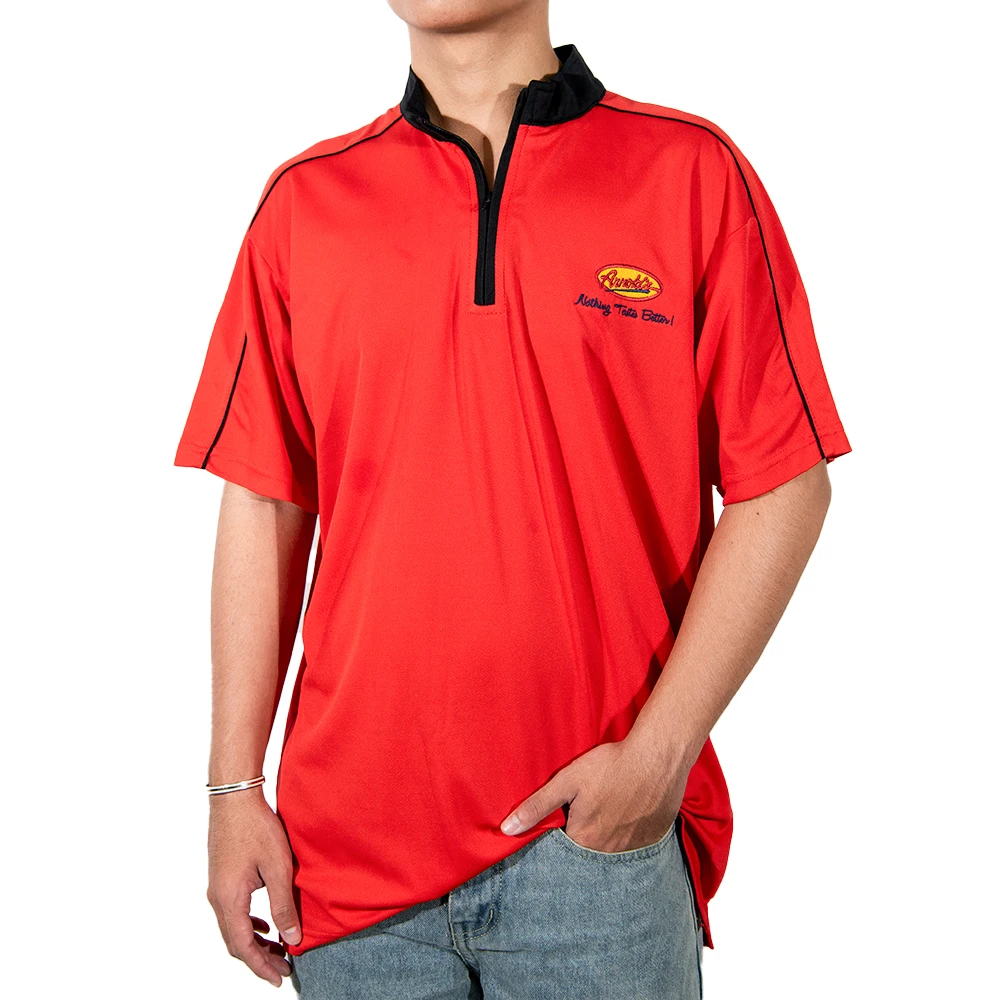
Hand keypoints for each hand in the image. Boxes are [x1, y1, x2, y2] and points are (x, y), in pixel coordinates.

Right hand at [206, 789, 300, 986]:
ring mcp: (217, 887)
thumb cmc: (257, 828)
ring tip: (278, 950)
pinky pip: (233, 911)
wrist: (234, 797)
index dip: (261, 967)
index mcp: (229, 900)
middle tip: (284, 968)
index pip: (243, 947)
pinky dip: (249, 924)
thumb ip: (283, 905)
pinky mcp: (222, 877)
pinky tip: (266, 924)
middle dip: (259, 959)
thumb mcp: (277, 867)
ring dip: (254, 942)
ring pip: (233, 927)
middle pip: (235, 942)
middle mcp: (217, 898)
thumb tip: (292, 938)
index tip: (280, 978)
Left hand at [500, 737, 686, 852]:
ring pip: (612, 847)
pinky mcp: (654, 839)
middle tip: (594, 804)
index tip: (568, 812)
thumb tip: (507, 829)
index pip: (563, 847)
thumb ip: (537, 806)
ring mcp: (634, 848)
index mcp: (584, 839)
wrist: (657, 757)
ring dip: (608, 833)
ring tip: (611, 805)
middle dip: (586, 831)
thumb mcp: (567, 781)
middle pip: (588, 848)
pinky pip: (635, 844)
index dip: (564, 828)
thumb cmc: (610, 765)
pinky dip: (629, 831)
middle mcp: (608, 851)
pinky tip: (630, 809)